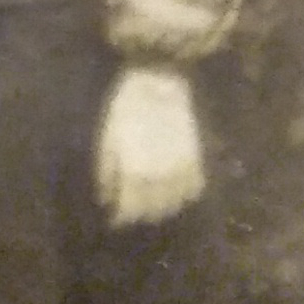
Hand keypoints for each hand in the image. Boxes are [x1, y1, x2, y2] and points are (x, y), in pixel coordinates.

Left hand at [98, 66, 204, 225]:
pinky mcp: (197, 158)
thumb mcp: (107, 139)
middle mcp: (162, 176)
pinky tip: (174, 192)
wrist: (158, 83)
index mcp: (136, 172)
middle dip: (140, 213)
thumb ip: (107, 172)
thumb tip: (105, 199)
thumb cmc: (125, 108)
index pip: (130, 209)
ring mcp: (182, 168)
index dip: (122, 218)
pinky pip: (195, 188)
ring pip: (176, 203)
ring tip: (150, 204)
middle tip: (130, 210)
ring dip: (162, 207)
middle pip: (153, 210)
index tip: (114, 220)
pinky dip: (184, 195)